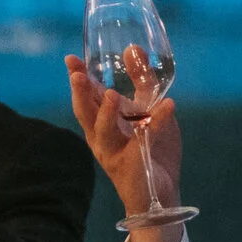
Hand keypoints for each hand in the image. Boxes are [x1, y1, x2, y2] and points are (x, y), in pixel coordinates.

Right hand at [66, 55, 184, 241]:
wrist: (160, 192)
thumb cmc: (150, 149)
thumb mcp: (146, 109)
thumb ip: (142, 81)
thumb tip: (133, 48)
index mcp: (102, 123)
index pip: (85, 98)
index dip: (77, 79)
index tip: (71, 59)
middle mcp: (102, 138)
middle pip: (85, 114)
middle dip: (80, 94)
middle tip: (78, 75)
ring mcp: (114, 153)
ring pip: (103, 132)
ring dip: (106, 114)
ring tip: (112, 95)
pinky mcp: (133, 165)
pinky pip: (145, 141)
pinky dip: (158, 122)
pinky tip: (169, 105)